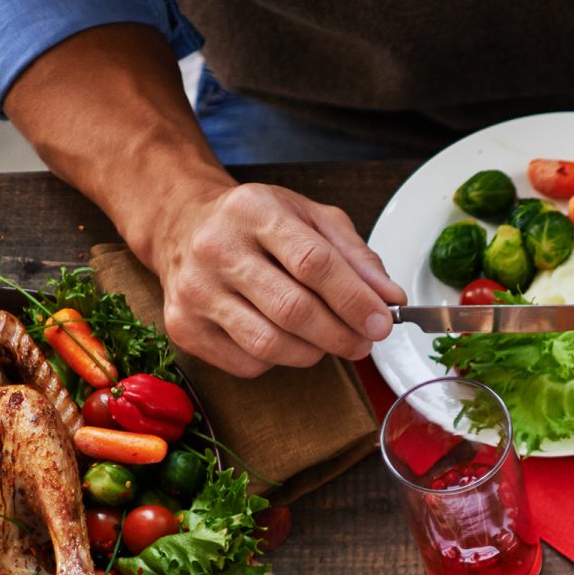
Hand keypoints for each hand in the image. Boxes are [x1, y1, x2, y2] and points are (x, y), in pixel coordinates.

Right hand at [141, 180, 405, 377]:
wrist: (183, 225)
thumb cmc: (258, 225)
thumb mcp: (310, 218)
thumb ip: (356, 256)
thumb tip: (390, 298)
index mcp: (253, 210)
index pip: (313, 262)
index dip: (354, 300)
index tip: (382, 323)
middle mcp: (216, 248)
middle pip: (293, 310)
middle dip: (341, 335)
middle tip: (364, 343)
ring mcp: (194, 290)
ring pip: (270, 344)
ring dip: (314, 352)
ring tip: (327, 340)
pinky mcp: (183, 326)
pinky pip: (247, 363)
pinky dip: (279, 361)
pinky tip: (283, 338)